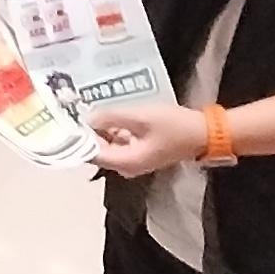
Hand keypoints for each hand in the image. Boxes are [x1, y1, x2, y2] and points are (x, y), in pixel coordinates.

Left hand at [86, 101, 203, 178]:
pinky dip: (115, 130)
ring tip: (94, 107)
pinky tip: (113, 113)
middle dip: (90, 131)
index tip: (71, 119)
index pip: (91, 153)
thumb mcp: (141, 117)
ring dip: (102, 129)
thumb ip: (112, 118)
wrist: (203, 134)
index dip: (80, 137)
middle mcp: (126, 166)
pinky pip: (120, 142)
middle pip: (98, 150)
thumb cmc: (174, 126)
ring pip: (109, 145)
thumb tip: (88, 119)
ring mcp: (133, 161)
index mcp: (125, 162)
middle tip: (79, 108)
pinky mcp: (140, 152)